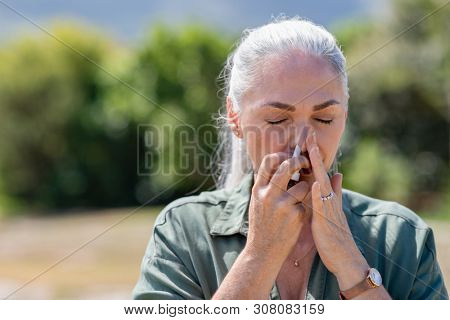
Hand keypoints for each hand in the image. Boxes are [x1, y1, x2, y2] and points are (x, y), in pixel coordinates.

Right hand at [245, 152, 311, 263]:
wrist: (263, 252)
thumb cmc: (261, 226)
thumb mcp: (256, 203)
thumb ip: (265, 186)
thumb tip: (276, 165)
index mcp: (258, 190)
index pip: (268, 162)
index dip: (281, 155)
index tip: (290, 157)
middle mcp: (268, 194)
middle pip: (287, 166)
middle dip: (299, 161)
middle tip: (306, 163)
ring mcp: (282, 205)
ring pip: (303, 186)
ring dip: (304, 192)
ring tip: (295, 204)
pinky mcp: (295, 215)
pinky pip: (305, 204)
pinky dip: (303, 209)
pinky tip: (294, 221)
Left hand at [305, 129, 368, 285]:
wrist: (344, 257)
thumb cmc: (335, 234)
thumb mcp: (332, 210)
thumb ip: (334, 192)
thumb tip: (337, 175)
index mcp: (327, 196)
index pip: (320, 172)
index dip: (314, 156)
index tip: (308, 139)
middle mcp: (329, 199)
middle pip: (321, 172)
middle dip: (315, 154)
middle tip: (309, 135)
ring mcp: (329, 209)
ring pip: (323, 184)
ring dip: (318, 168)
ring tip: (312, 151)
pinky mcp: (326, 221)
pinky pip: (323, 205)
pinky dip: (321, 194)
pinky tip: (316, 183)